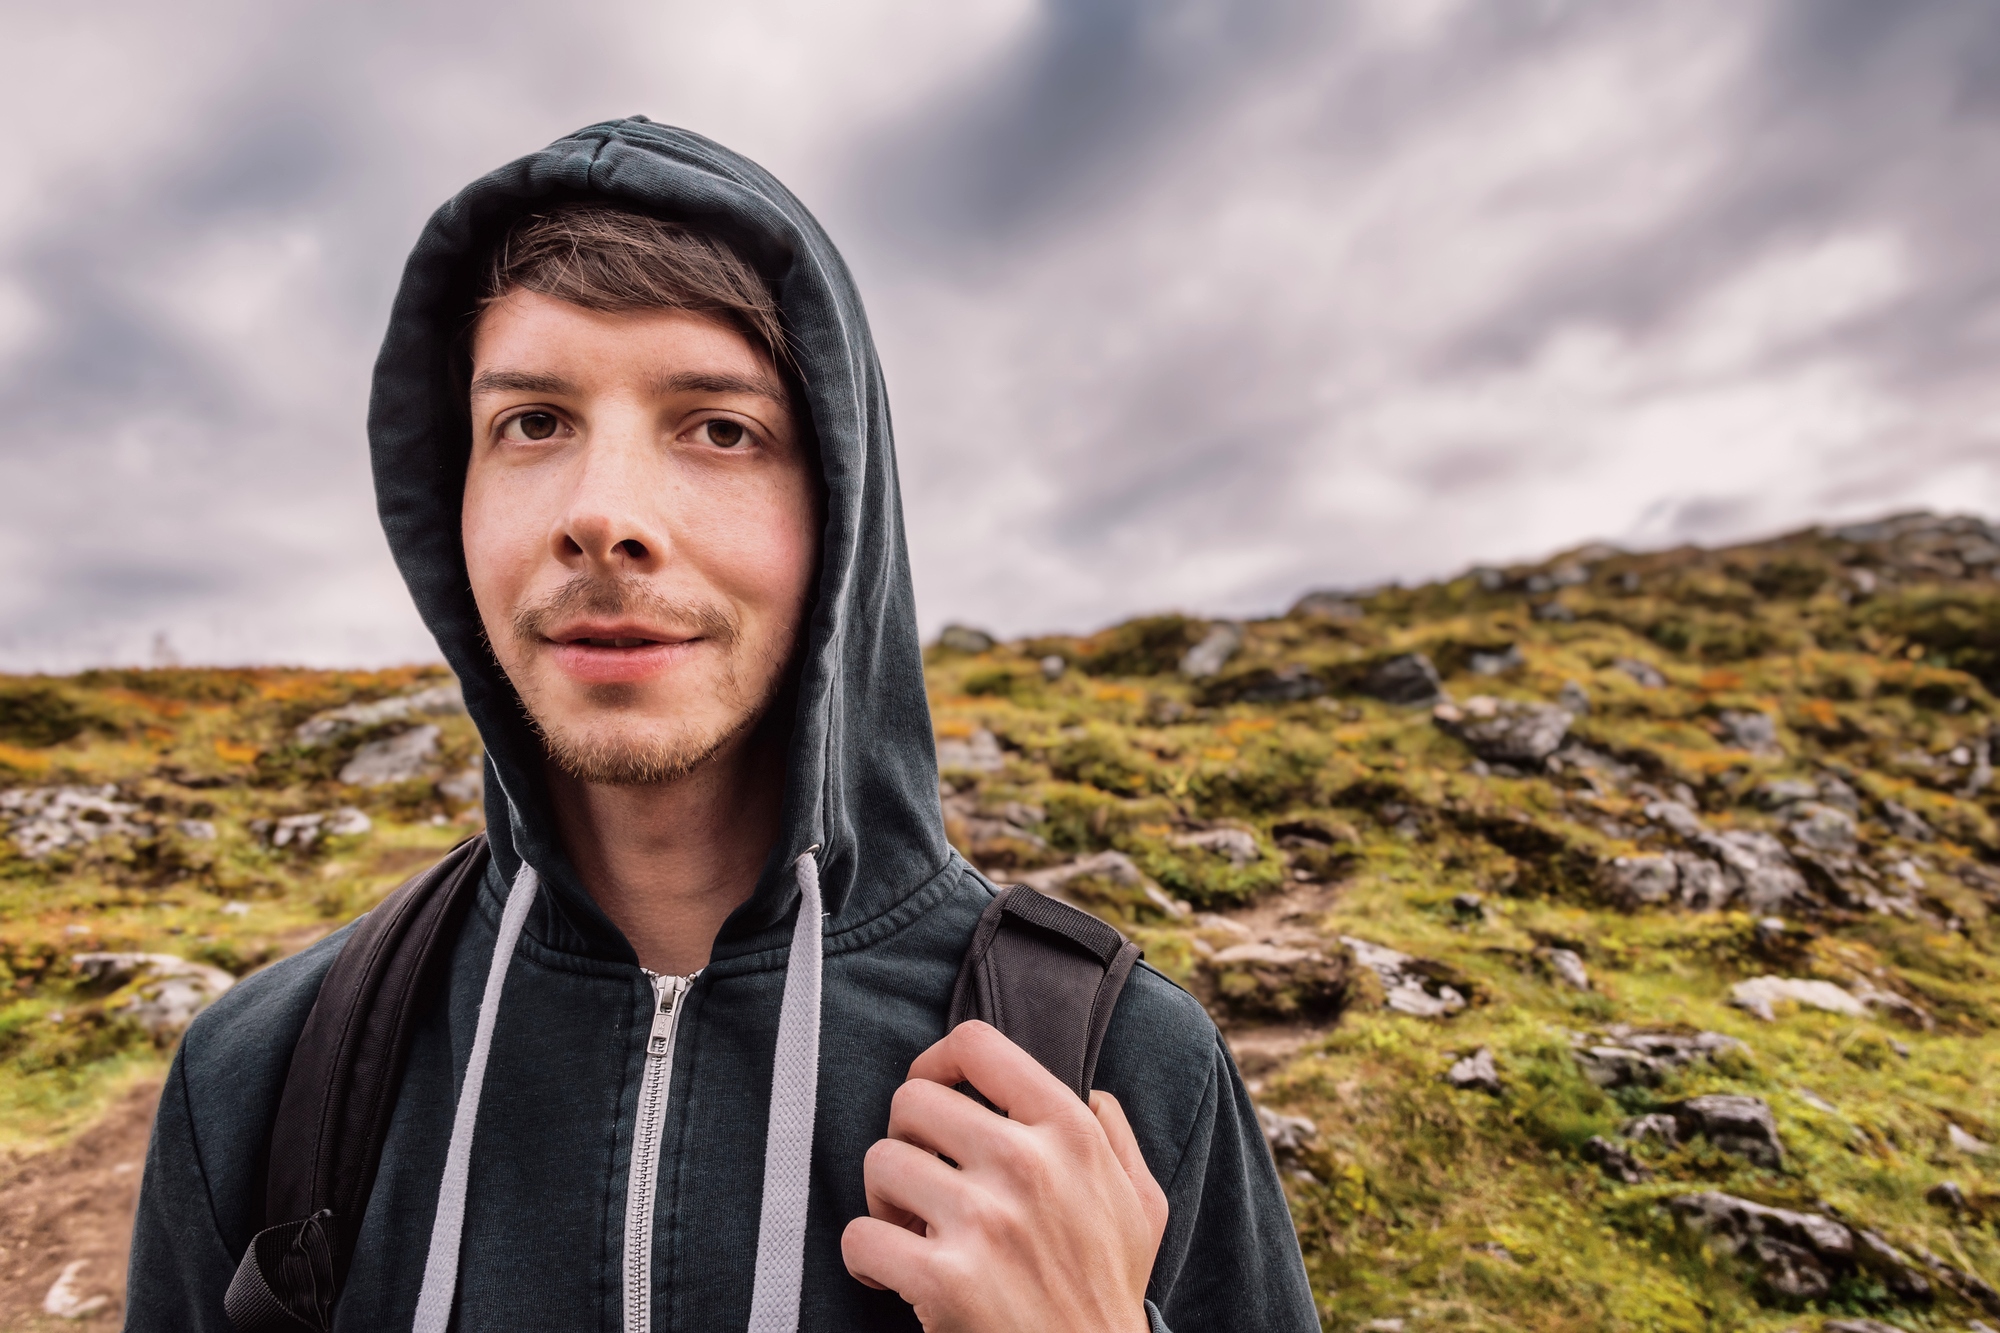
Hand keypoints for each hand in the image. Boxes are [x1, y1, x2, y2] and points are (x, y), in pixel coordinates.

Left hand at [841, 1020, 1168, 1332]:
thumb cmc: (1109, 1294)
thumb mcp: (1142, 1204)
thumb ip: (1115, 1137)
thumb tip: (1089, 1092)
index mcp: (1071, 1133)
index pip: (976, 1045)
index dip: (936, 1062)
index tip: (932, 1094)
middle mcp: (1027, 1164)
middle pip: (912, 1101)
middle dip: (906, 1140)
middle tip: (923, 1182)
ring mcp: (984, 1221)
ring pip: (880, 1162)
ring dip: (884, 1200)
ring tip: (912, 1232)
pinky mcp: (944, 1279)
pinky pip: (859, 1237)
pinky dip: (864, 1258)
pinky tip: (893, 1276)